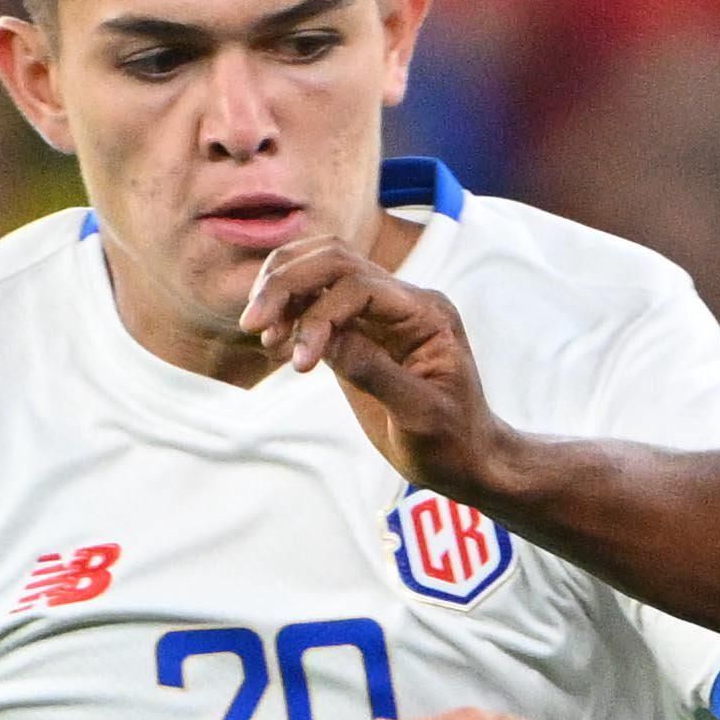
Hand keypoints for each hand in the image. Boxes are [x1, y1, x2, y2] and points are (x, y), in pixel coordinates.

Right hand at [253, 230, 503, 498]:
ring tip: (261, 332)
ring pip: (322, 269)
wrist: (467, 460)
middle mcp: (403, 302)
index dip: (319, 314)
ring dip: (283, 290)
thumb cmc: (452, 442)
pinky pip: (316, 301)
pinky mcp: (359, 331)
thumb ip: (375, 372)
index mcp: (426, 314)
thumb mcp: (420, 414)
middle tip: (252, 323)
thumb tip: (324, 340)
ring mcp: (380, 313)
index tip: (299, 364)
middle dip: (287, 283)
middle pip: (335, 260)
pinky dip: (288, 311)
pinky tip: (274, 342)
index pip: (360, 286)